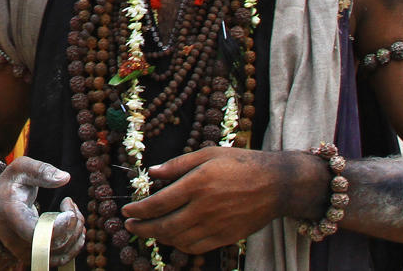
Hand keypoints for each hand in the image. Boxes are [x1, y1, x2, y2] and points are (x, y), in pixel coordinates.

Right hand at [0, 157, 84, 265]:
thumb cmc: (10, 183)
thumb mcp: (21, 168)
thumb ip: (42, 170)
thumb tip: (65, 178)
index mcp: (11, 216)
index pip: (38, 233)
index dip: (60, 225)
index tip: (68, 205)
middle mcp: (14, 240)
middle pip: (53, 245)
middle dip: (72, 225)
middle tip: (71, 204)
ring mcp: (22, 251)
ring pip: (59, 254)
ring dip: (75, 234)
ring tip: (73, 212)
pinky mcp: (32, 256)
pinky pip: (58, 259)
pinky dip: (73, 244)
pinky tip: (74, 227)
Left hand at [122, 147, 306, 255]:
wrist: (275, 184)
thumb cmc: (240, 163)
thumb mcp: (208, 154)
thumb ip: (178, 164)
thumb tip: (152, 171)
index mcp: (197, 184)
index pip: (158, 203)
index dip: (139, 209)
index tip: (127, 210)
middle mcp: (204, 208)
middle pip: (164, 225)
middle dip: (142, 228)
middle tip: (130, 225)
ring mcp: (215, 225)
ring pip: (178, 239)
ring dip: (158, 237)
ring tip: (148, 231)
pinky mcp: (225, 237)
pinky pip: (196, 248)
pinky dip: (179, 246)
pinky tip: (172, 239)